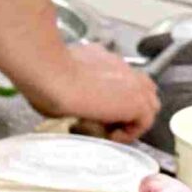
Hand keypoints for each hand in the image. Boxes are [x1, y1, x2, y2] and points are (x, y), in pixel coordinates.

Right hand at [26, 42, 160, 140]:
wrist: (55, 78)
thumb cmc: (45, 79)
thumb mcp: (57, 77)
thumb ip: (69, 83)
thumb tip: (60, 100)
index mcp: (98, 56)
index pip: (118, 74)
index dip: (112, 93)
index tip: (95, 107)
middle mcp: (119, 64)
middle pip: (140, 87)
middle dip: (128, 105)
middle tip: (105, 120)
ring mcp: (133, 82)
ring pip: (146, 104)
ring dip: (130, 118)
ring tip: (109, 130)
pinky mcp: (138, 102)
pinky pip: (143, 123)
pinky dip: (128, 132)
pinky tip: (109, 135)